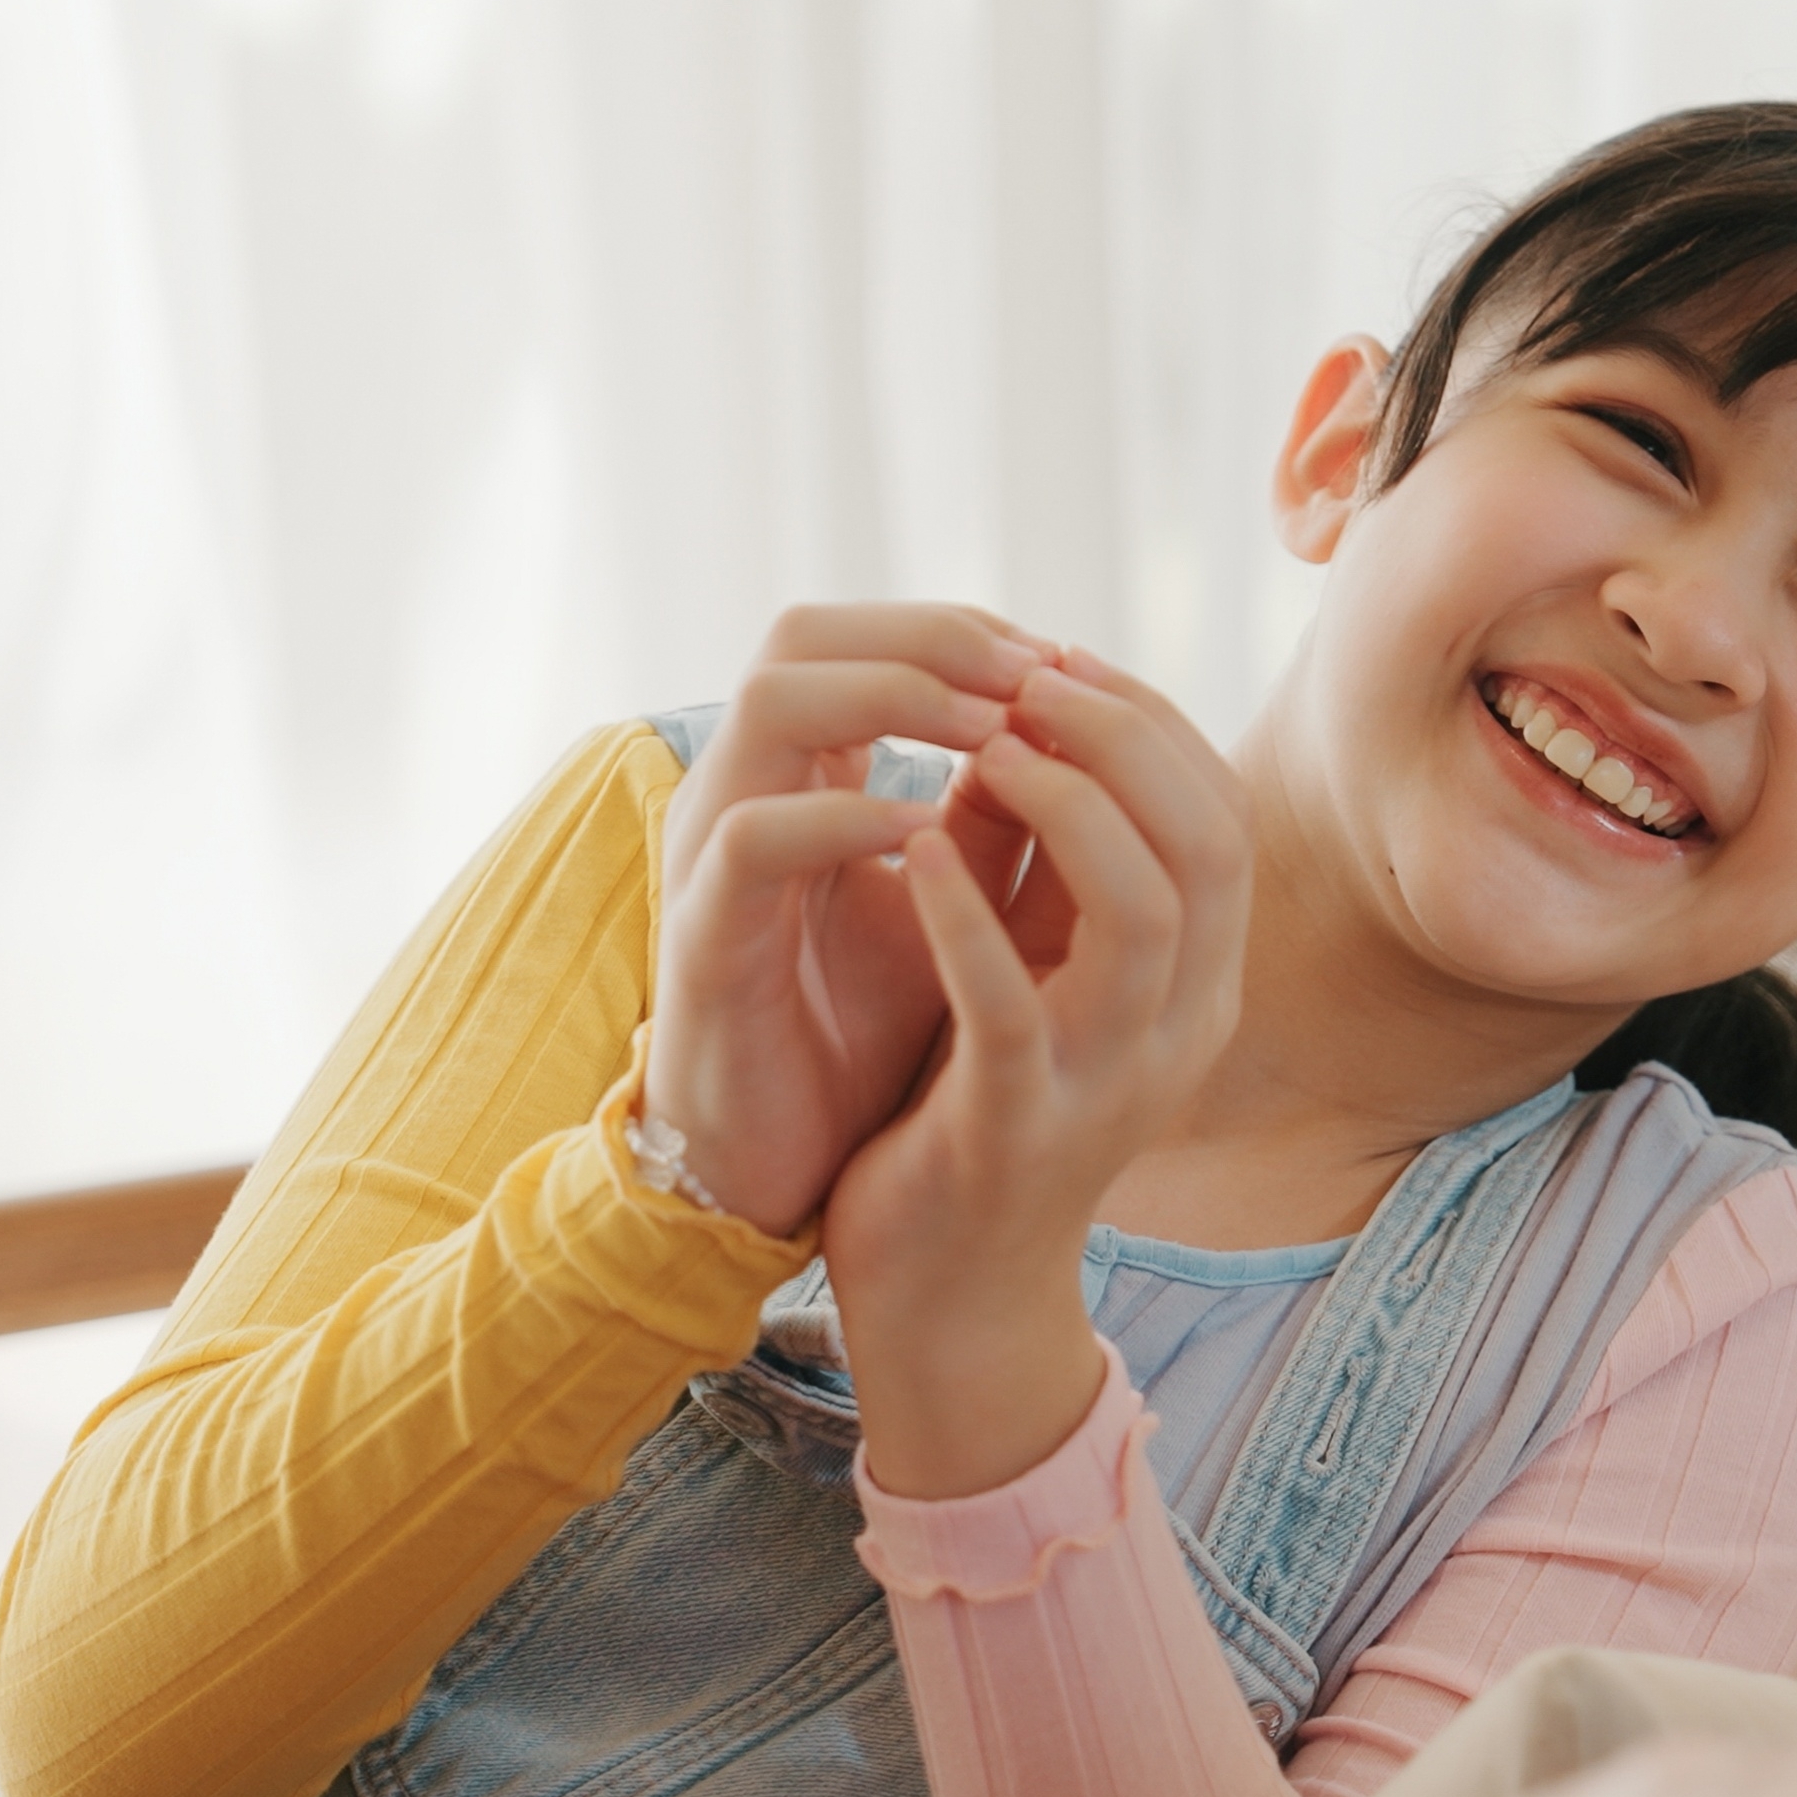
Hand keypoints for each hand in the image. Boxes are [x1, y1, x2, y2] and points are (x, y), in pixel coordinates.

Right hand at [641, 603, 1056, 1235]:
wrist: (778, 1166)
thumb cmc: (860, 1026)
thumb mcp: (949, 907)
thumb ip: (1000, 822)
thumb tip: (1091, 734)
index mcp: (796, 777)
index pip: (858, 633)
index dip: (964, 631)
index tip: (1064, 664)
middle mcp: (743, 794)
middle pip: (803, 633)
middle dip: (933, 638)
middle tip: (1038, 674)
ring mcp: (711, 856)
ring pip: (773, 700)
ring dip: (898, 697)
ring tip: (1001, 731)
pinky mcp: (704, 939)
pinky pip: (756, 840)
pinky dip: (848, 822)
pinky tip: (930, 836)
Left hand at [820, 652, 1254, 1498]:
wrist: (947, 1296)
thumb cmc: (984, 1115)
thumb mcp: (1042, 977)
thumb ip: (1052, 872)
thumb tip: (1026, 721)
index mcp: (1198, 987)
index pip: (1224, 819)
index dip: (1153, 725)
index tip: (1062, 664)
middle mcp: (1179, 1030)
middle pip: (1209, 845)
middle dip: (1125, 739)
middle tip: (1028, 679)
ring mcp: (1108, 1082)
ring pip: (1144, 912)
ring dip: (1069, 807)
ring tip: (986, 747)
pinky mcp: (1018, 1125)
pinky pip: (1010, 1003)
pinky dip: (965, 914)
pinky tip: (912, 854)